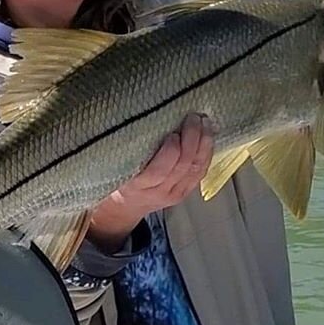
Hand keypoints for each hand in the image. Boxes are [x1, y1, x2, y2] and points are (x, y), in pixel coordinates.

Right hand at [87, 113, 214, 252]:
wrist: (125, 206)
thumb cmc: (117, 178)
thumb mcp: (114, 167)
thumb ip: (125, 151)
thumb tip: (139, 121)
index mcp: (137, 186)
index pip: (158, 171)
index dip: (170, 152)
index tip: (172, 133)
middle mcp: (159, 192)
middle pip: (182, 167)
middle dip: (192, 140)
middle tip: (192, 118)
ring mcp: (175, 194)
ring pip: (195, 169)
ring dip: (204, 143)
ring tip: (205, 122)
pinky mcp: (186, 192)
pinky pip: (201, 171)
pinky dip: (207, 152)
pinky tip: (208, 135)